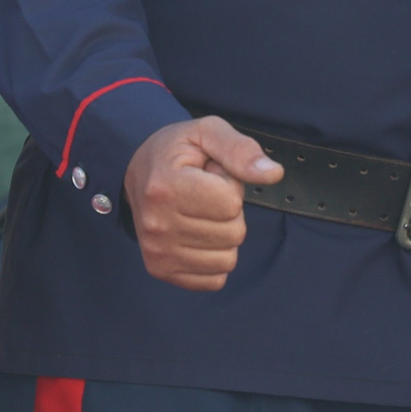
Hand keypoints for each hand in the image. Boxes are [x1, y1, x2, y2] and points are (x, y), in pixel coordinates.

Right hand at [122, 117, 281, 291]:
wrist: (137, 171)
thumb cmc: (176, 151)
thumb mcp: (207, 132)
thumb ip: (241, 150)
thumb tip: (274, 173)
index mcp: (166, 187)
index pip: (231, 203)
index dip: (230, 186)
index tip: (209, 176)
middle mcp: (157, 224)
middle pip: (234, 233)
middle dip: (229, 212)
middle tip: (205, 194)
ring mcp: (157, 252)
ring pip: (228, 258)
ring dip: (223, 235)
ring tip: (200, 212)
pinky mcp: (161, 270)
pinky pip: (215, 279)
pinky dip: (215, 258)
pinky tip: (197, 235)